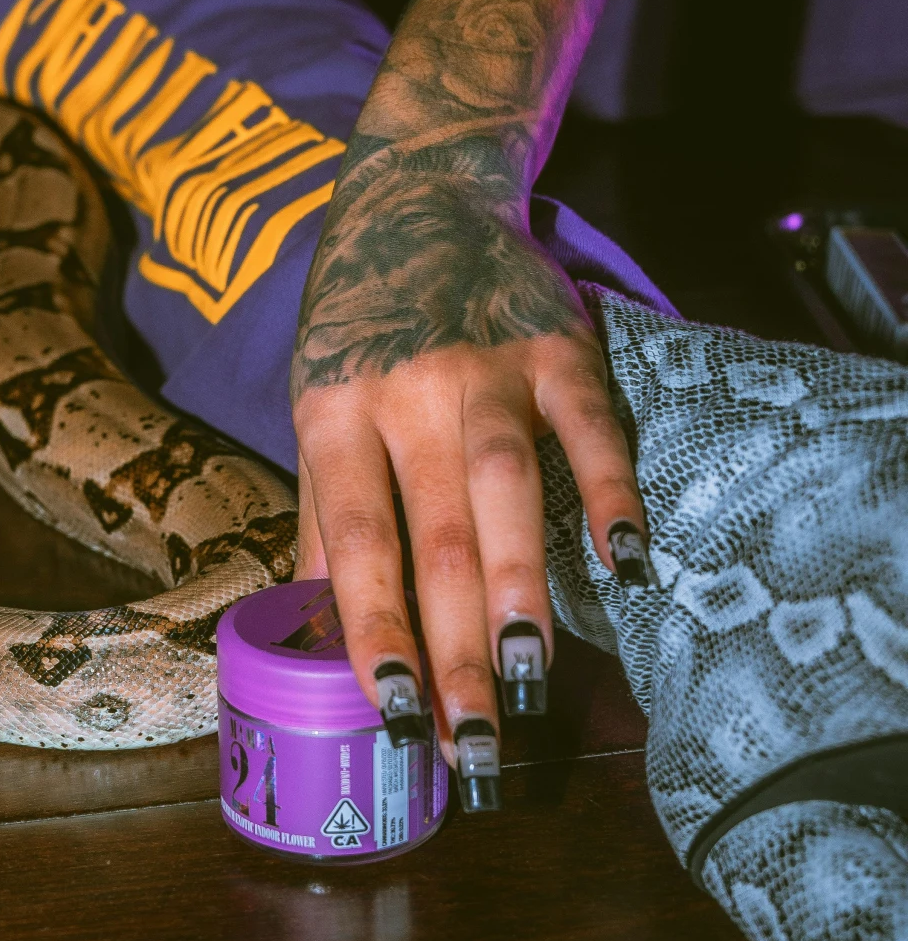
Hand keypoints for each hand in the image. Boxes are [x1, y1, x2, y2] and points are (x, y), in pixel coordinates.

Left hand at [291, 143, 647, 779]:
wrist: (417, 195)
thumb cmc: (360, 328)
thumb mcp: (318, 410)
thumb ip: (322, 519)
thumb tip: (312, 638)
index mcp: (334, 416)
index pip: (356, 542)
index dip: (374, 629)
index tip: (392, 715)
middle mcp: (407, 393)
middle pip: (434, 537)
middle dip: (455, 650)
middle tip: (480, 745)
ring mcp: (487, 365)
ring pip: (505, 488)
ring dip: (520, 584)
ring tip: (530, 677)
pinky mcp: (559, 343)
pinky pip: (589, 426)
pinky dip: (610, 491)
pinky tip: (628, 562)